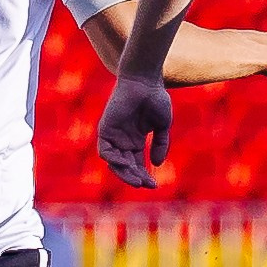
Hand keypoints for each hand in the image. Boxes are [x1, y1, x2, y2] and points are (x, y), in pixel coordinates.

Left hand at [96, 73, 174, 188]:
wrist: (145, 81)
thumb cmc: (155, 98)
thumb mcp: (161, 126)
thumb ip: (159, 145)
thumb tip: (156, 165)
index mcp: (135, 140)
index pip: (137, 164)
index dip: (144, 176)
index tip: (154, 185)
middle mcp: (122, 140)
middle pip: (125, 166)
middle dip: (135, 177)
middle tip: (146, 184)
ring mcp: (113, 135)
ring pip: (114, 162)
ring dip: (124, 172)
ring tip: (137, 179)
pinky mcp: (105, 129)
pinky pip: (105, 151)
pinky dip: (114, 160)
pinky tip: (126, 164)